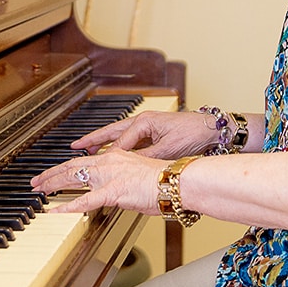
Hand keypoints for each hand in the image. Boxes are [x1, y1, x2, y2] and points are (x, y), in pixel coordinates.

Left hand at [30, 148, 163, 214]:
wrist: (176, 182)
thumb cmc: (164, 183)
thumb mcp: (138, 177)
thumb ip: (122, 182)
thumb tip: (115, 193)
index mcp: (115, 157)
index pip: (84, 161)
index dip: (66, 167)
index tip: (55, 173)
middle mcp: (109, 162)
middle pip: (72, 166)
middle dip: (51, 174)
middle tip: (36, 181)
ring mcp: (109, 176)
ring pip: (73, 178)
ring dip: (53, 184)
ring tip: (39, 190)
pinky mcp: (113, 191)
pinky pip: (85, 201)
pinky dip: (67, 206)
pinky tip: (55, 210)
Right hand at [70, 110, 217, 159]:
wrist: (211, 129)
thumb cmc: (192, 133)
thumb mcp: (168, 148)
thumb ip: (148, 157)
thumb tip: (130, 165)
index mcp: (144, 122)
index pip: (120, 141)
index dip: (107, 154)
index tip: (95, 164)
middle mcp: (143, 122)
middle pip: (112, 132)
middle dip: (93, 139)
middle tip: (76, 146)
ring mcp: (146, 127)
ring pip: (118, 135)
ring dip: (103, 142)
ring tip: (87, 149)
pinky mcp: (152, 134)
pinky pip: (129, 141)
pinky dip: (117, 146)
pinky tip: (110, 154)